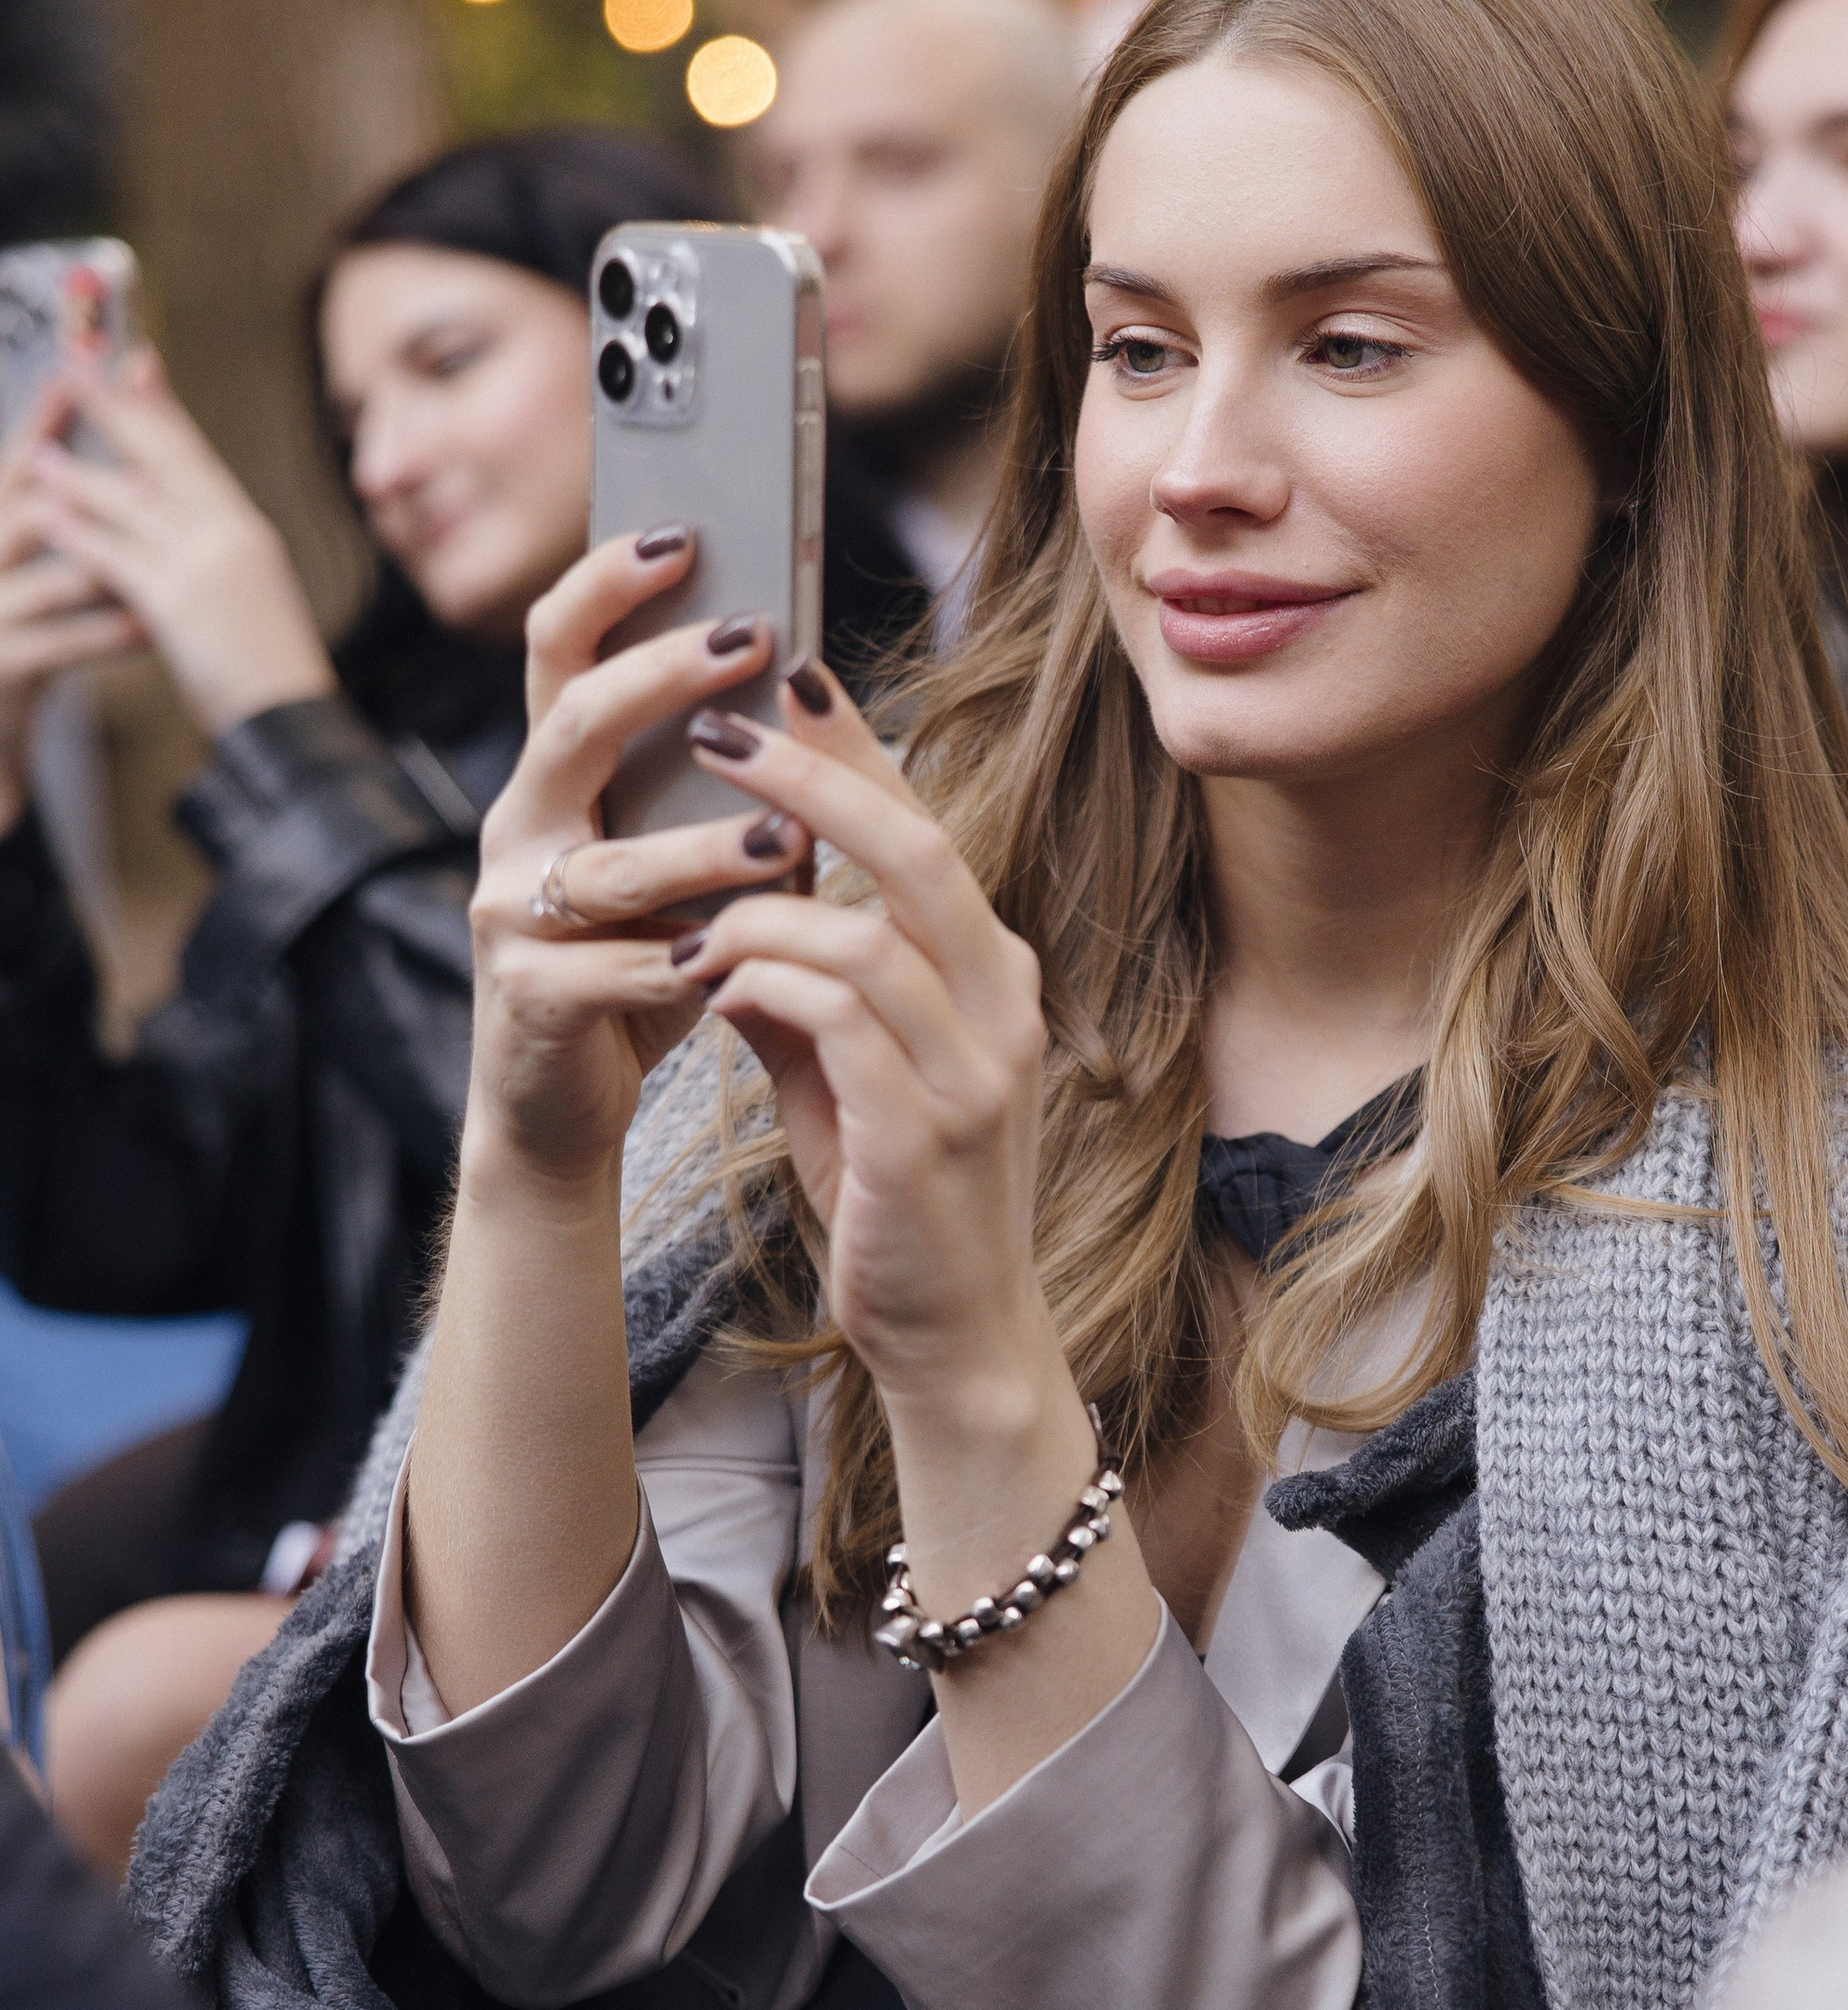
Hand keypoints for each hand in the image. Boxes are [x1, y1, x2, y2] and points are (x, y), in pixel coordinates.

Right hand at [0, 383, 141, 829]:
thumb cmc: (15, 642)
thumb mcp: (25, 575)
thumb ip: (48, 520)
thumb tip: (82, 459)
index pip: (13, 464)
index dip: (46, 417)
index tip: (85, 371)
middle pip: (30, 503)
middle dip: (88, 479)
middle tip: (147, 463)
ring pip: (50, 572)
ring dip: (111, 557)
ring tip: (163, 544)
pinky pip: (59, 644)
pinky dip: (107, 631)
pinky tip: (148, 623)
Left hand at [23, 350, 333, 737]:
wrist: (292, 722)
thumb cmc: (268, 667)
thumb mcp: (252, 592)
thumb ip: (220, 550)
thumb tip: (187, 521)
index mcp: (246, 530)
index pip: (197, 453)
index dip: (162, 406)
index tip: (135, 362)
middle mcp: (229, 535)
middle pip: (164, 458)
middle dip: (116, 412)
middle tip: (76, 372)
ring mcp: (205, 565)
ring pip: (133, 504)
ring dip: (81, 477)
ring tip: (38, 457)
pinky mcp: (179, 603)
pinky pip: (118, 558)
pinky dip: (81, 535)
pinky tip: (50, 519)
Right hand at [457, 531, 812, 1195]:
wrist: (561, 1107)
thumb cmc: (640, 965)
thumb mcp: (679, 862)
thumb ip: (715, 790)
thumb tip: (807, 689)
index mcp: (554, 781)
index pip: (558, 649)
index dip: (606, 583)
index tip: (682, 533)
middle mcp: (518, 830)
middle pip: (574, 726)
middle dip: (660, 676)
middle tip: (749, 639)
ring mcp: (511, 913)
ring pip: (609, 866)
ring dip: (703, 848)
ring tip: (789, 838)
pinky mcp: (531, 998)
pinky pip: (618, 972)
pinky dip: (688, 967)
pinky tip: (747, 961)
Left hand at [661, 662, 1057, 1432]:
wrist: (957, 1336)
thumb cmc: (900, 1199)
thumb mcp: (850, 1072)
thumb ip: (800, 987)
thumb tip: (725, 909)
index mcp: (993, 976)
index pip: (925, 831)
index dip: (856, 750)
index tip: (786, 674)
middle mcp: (1001, 1007)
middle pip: (914, 851)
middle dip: (812, 781)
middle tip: (719, 729)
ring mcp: (975, 1071)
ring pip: (864, 935)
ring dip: (759, 910)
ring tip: (683, 915)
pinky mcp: (924, 1133)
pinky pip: (836, 1021)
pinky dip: (761, 987)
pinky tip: (706, 983)